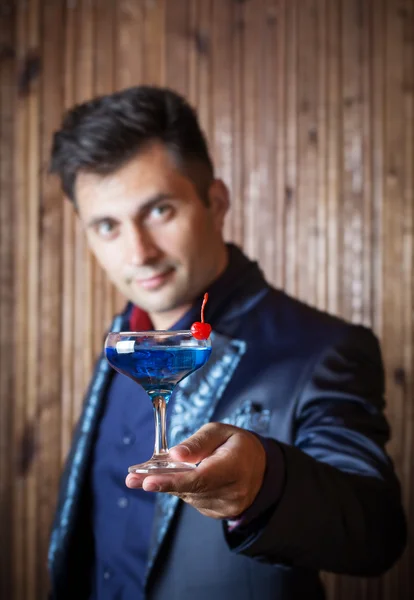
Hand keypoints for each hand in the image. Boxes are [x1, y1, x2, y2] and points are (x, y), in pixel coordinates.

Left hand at [125, 422, 265, 518]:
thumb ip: (198, 442)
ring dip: (167, 483)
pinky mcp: (218, 514)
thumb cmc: (238, 445)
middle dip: (158, 482)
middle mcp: (231, 492)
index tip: (148, 481)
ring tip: (147, 473)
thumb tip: (174, 455)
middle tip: (131, 479)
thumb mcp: (220, 431)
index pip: (200, 478)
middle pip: (188, 489)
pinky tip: (176, 478)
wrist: (261, 469)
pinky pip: (192, 500)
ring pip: (187, 495)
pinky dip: (180, 488)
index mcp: (235, 466)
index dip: (172, 481)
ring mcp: (225, 507)